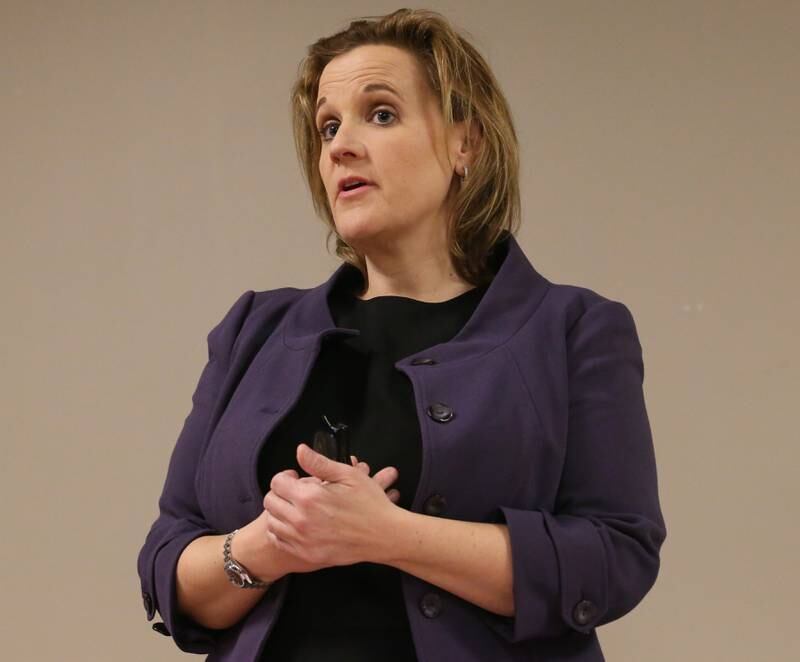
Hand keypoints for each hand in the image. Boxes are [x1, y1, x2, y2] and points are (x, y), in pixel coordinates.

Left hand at [262, 445, 401, 566]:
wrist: (384, 535)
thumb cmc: (369, 503)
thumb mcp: (348, 475)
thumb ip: (319, 462)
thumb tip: (300, 450)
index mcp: (310, 497)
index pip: (277, 482)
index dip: (285, 476)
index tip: (296, 477)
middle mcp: (301, 520)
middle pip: (270, 502)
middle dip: (280, 493)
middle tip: (295, 492)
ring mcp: (303, 540)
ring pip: (272, 523)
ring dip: (280, 512)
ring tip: (296, 508)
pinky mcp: (307, 554)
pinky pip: (280, 541)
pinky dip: (282, 531)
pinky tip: (297, 524)